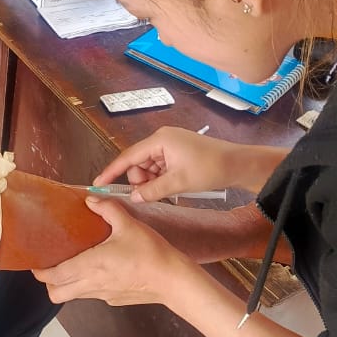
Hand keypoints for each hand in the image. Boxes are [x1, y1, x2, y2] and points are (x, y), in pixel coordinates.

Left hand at [33, 196, 192, 305]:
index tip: (35, 261)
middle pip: (56, 293)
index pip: (54, 275)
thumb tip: (91, 199)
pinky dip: (86, 286)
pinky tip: (98, 271)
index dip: (40, 271)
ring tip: (71, 266)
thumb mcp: (129, 224)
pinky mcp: (114, 300)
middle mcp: (92, 284)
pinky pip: (92, 295)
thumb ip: (107, 209)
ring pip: (73, 296)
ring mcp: (103, 295)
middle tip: (50, 265)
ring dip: (67, 284)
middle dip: (48, 282)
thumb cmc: (150, 253)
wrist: (173, 280)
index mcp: (90, 265)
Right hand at [93, 126, 260, 202]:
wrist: (238, 164)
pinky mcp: (178, 152)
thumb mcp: (178, 183)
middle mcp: (162, 139)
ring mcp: (170, 145)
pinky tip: (171, 187)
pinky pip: (160, 167)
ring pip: (149, 167)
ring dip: (152, 181)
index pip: (128, 156)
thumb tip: (134, 197)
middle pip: (138, 162)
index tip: (98, 182)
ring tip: (167, 191)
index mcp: (159, 140)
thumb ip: (152, 190)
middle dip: (140, 180)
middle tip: (150, 195)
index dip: (112, 171)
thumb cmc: (210, 169)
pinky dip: (161, 178)